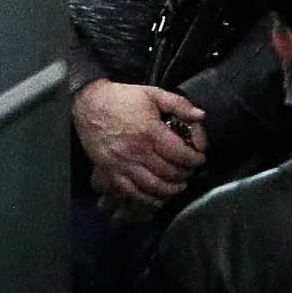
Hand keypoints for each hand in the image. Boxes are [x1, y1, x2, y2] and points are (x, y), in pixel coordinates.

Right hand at [74, 79, 204, 207]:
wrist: (89, 104)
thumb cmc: (123, 98)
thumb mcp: (154, 94)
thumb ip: (180, 104)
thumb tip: (201, 115)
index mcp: (150, 132)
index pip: (180, 154)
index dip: (194, 159)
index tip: (200, 158)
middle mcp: (136, 152)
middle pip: (168, 172)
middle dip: (185, 174)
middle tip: (191, 172)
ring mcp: (121, 164)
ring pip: (151, 186)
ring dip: (169, 190)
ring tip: (179, 186)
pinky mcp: (109, 171)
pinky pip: (129, 192)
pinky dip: (146, 198)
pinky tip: (157, 197)